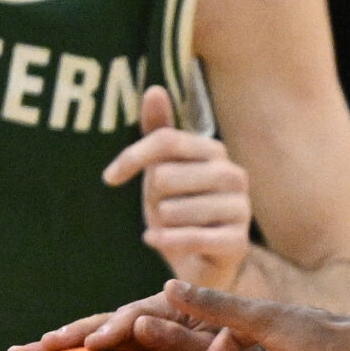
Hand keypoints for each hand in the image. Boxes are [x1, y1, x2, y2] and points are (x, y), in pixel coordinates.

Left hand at [108, 84, 252, 288]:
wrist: (206, 262)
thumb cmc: (181, 209)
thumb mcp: (164, 169)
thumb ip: (159, 132)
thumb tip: (154, 88)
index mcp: (215, 152)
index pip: (165, 141)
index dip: (132, 157)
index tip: (110, 177)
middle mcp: (233, 175)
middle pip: (164, 176)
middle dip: (151, 198)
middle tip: (161, 209)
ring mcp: (240, 209)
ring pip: (172, 209)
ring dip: (160, 223)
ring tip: (170, 227)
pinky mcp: (236, 242)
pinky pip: (189, 237)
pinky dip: (165, 241)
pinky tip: (157, 241)